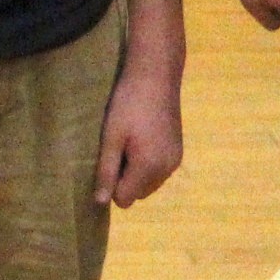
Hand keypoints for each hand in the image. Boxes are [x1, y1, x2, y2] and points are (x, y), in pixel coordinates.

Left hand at [97, 57, 183, 208]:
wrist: (156, 76)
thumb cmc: (128, 104)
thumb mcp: (111, 137)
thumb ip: (106, 171)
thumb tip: (100, 202)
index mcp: (150, 167)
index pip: (124, 199)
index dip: (111, 184)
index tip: (108, 159)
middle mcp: (167, 169)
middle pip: (138, 193)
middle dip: (124, 179)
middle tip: (117, 148)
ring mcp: (175, 160)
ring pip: (148, 183)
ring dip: (136, 172)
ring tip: (129, 142)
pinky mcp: (178, 151)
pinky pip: (158, 171)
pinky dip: (147, 163)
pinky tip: (141, 139)